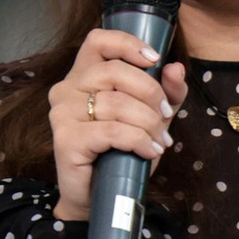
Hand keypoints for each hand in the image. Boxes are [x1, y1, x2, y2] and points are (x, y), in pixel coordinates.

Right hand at [50, 28, 188, 222]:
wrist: (98, 197)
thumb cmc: (121, 153)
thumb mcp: (150, 117)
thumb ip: (165, 92)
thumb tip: (176, 68)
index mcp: (83, 76)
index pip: (98, 40)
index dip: (129, 44)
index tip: (155, 61)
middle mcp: (67, 89)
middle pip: (115, 71)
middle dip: (150, 94)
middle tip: (165, 117)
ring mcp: (62, 113)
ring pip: (117, 103)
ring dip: (148, 124)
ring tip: (159, 142)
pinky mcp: (66, 138)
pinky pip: (112, 130)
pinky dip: (138, 140)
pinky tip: (149, 151)